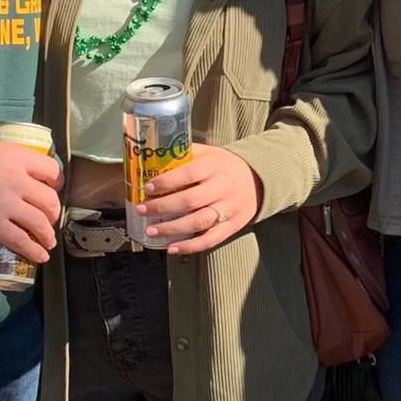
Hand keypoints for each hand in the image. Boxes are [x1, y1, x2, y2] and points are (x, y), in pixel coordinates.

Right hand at [0, 138, 63, 261]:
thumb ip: (9, 164)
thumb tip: (18, 178)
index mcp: (18, 158)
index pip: (52, 170)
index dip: (55, 182)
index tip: (53, 190)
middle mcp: (19, 181)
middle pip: (49, 200)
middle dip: (52, 213)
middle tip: (48, 219)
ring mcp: (7, 204)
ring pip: (40, 223)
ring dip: (47, 235)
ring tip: (47, 242)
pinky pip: (21, 241)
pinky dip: (34, 250)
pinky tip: (40, 256)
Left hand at [143, 142, 261, 254]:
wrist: (259, 179)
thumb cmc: (225, 166)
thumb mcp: (209, 153)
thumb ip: (185, 154)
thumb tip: (153, 157)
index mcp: (215, 166)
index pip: (189, 174)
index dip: (167, 181)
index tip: (148, 187)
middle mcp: (223, 188)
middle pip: (190, 200)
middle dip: (162, 207)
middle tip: (141, 210)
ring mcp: (228, 208)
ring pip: (198, 222)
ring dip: (172, 228)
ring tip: (151, 231)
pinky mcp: (232, 225)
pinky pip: (210, 239)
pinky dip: (190, 246)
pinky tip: (172, 247)